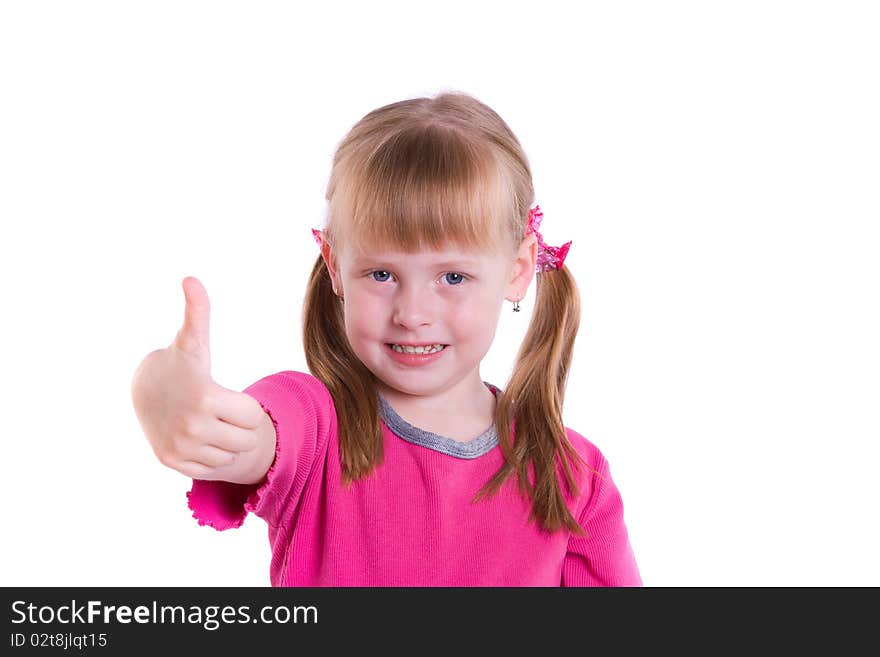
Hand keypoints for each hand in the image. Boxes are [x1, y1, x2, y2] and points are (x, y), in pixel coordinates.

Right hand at [131, 277, 266, 479]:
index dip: (245, 406)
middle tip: (220, 412)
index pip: (253, 416)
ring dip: (227, 442)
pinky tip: (197, 437)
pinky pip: (212, 468)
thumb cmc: (179, 363)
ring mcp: (180, 447)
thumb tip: (191, 278)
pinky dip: (211, 456)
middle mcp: (191, 427)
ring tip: (208, 423)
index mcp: (205, 398)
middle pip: (246, 440)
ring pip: (231, 456)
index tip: (226, 397)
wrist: (145, 390)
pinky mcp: (171, 462)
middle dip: (240, 427)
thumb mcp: (193, 341)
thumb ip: (198, 313)